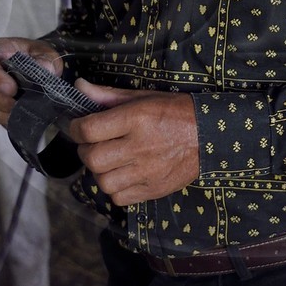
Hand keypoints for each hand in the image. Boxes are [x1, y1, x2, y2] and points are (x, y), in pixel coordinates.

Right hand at [0, 37, 63, 126]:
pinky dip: (6, 119)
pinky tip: (19, 117)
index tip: (12, 89)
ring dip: (3, 112)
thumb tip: (44, 70)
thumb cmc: (38, 56)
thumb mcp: (46, 53)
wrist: (41, 68)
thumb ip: (46, 60)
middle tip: (16, 103)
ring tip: (20, 111)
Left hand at [63, 83, 199, 204]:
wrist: (210, 136)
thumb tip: (79, 88)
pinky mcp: (154, 190)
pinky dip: (114, 189)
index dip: (74, 128)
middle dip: (85, 151)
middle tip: (93, 144)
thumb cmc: (175, 112)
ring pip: (102, 181)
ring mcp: (147, 172)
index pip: (89, 129)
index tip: (77, 127)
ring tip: (108, 161)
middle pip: (92, 158)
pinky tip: (122, 175)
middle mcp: (140, 147)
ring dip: (99, 171)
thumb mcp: (144, 97)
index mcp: (136, 119)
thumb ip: (108, 95)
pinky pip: (119, 197)